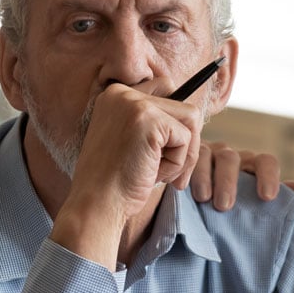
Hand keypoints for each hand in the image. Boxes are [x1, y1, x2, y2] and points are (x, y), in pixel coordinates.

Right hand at [52, 83, 203, 267]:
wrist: (97, 205)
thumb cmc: (116, 182)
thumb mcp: (133, 143)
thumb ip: (154, 123)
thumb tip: (196, 116)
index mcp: (115, 96)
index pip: (165, 88)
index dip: (175, 121)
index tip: (167, 148)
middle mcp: (122, 93)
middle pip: (184, 106)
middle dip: (187, 141)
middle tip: (173, 171)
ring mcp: (135, 104)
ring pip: (191, 120)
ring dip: (184, 153)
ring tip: (160, 173)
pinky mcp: (149, 120)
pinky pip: (186, 138)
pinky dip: (178, 163)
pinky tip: (153, 174)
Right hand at [191, 140, 293, 209]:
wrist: (198, 197)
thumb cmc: (232, 201)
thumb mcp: (253, 200)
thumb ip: (279, 196)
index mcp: (252, 165)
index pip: (266, 162)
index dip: (269, 177)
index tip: (268, 198)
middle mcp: (232, 157)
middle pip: (233, 160)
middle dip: (230, 182)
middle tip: (226, 206)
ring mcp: (209, 154)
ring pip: (210, 157)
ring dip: (207, 177)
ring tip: (205, 199)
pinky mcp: (188, 157)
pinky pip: (188, 159)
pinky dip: (187, 173)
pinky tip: (183, 189)